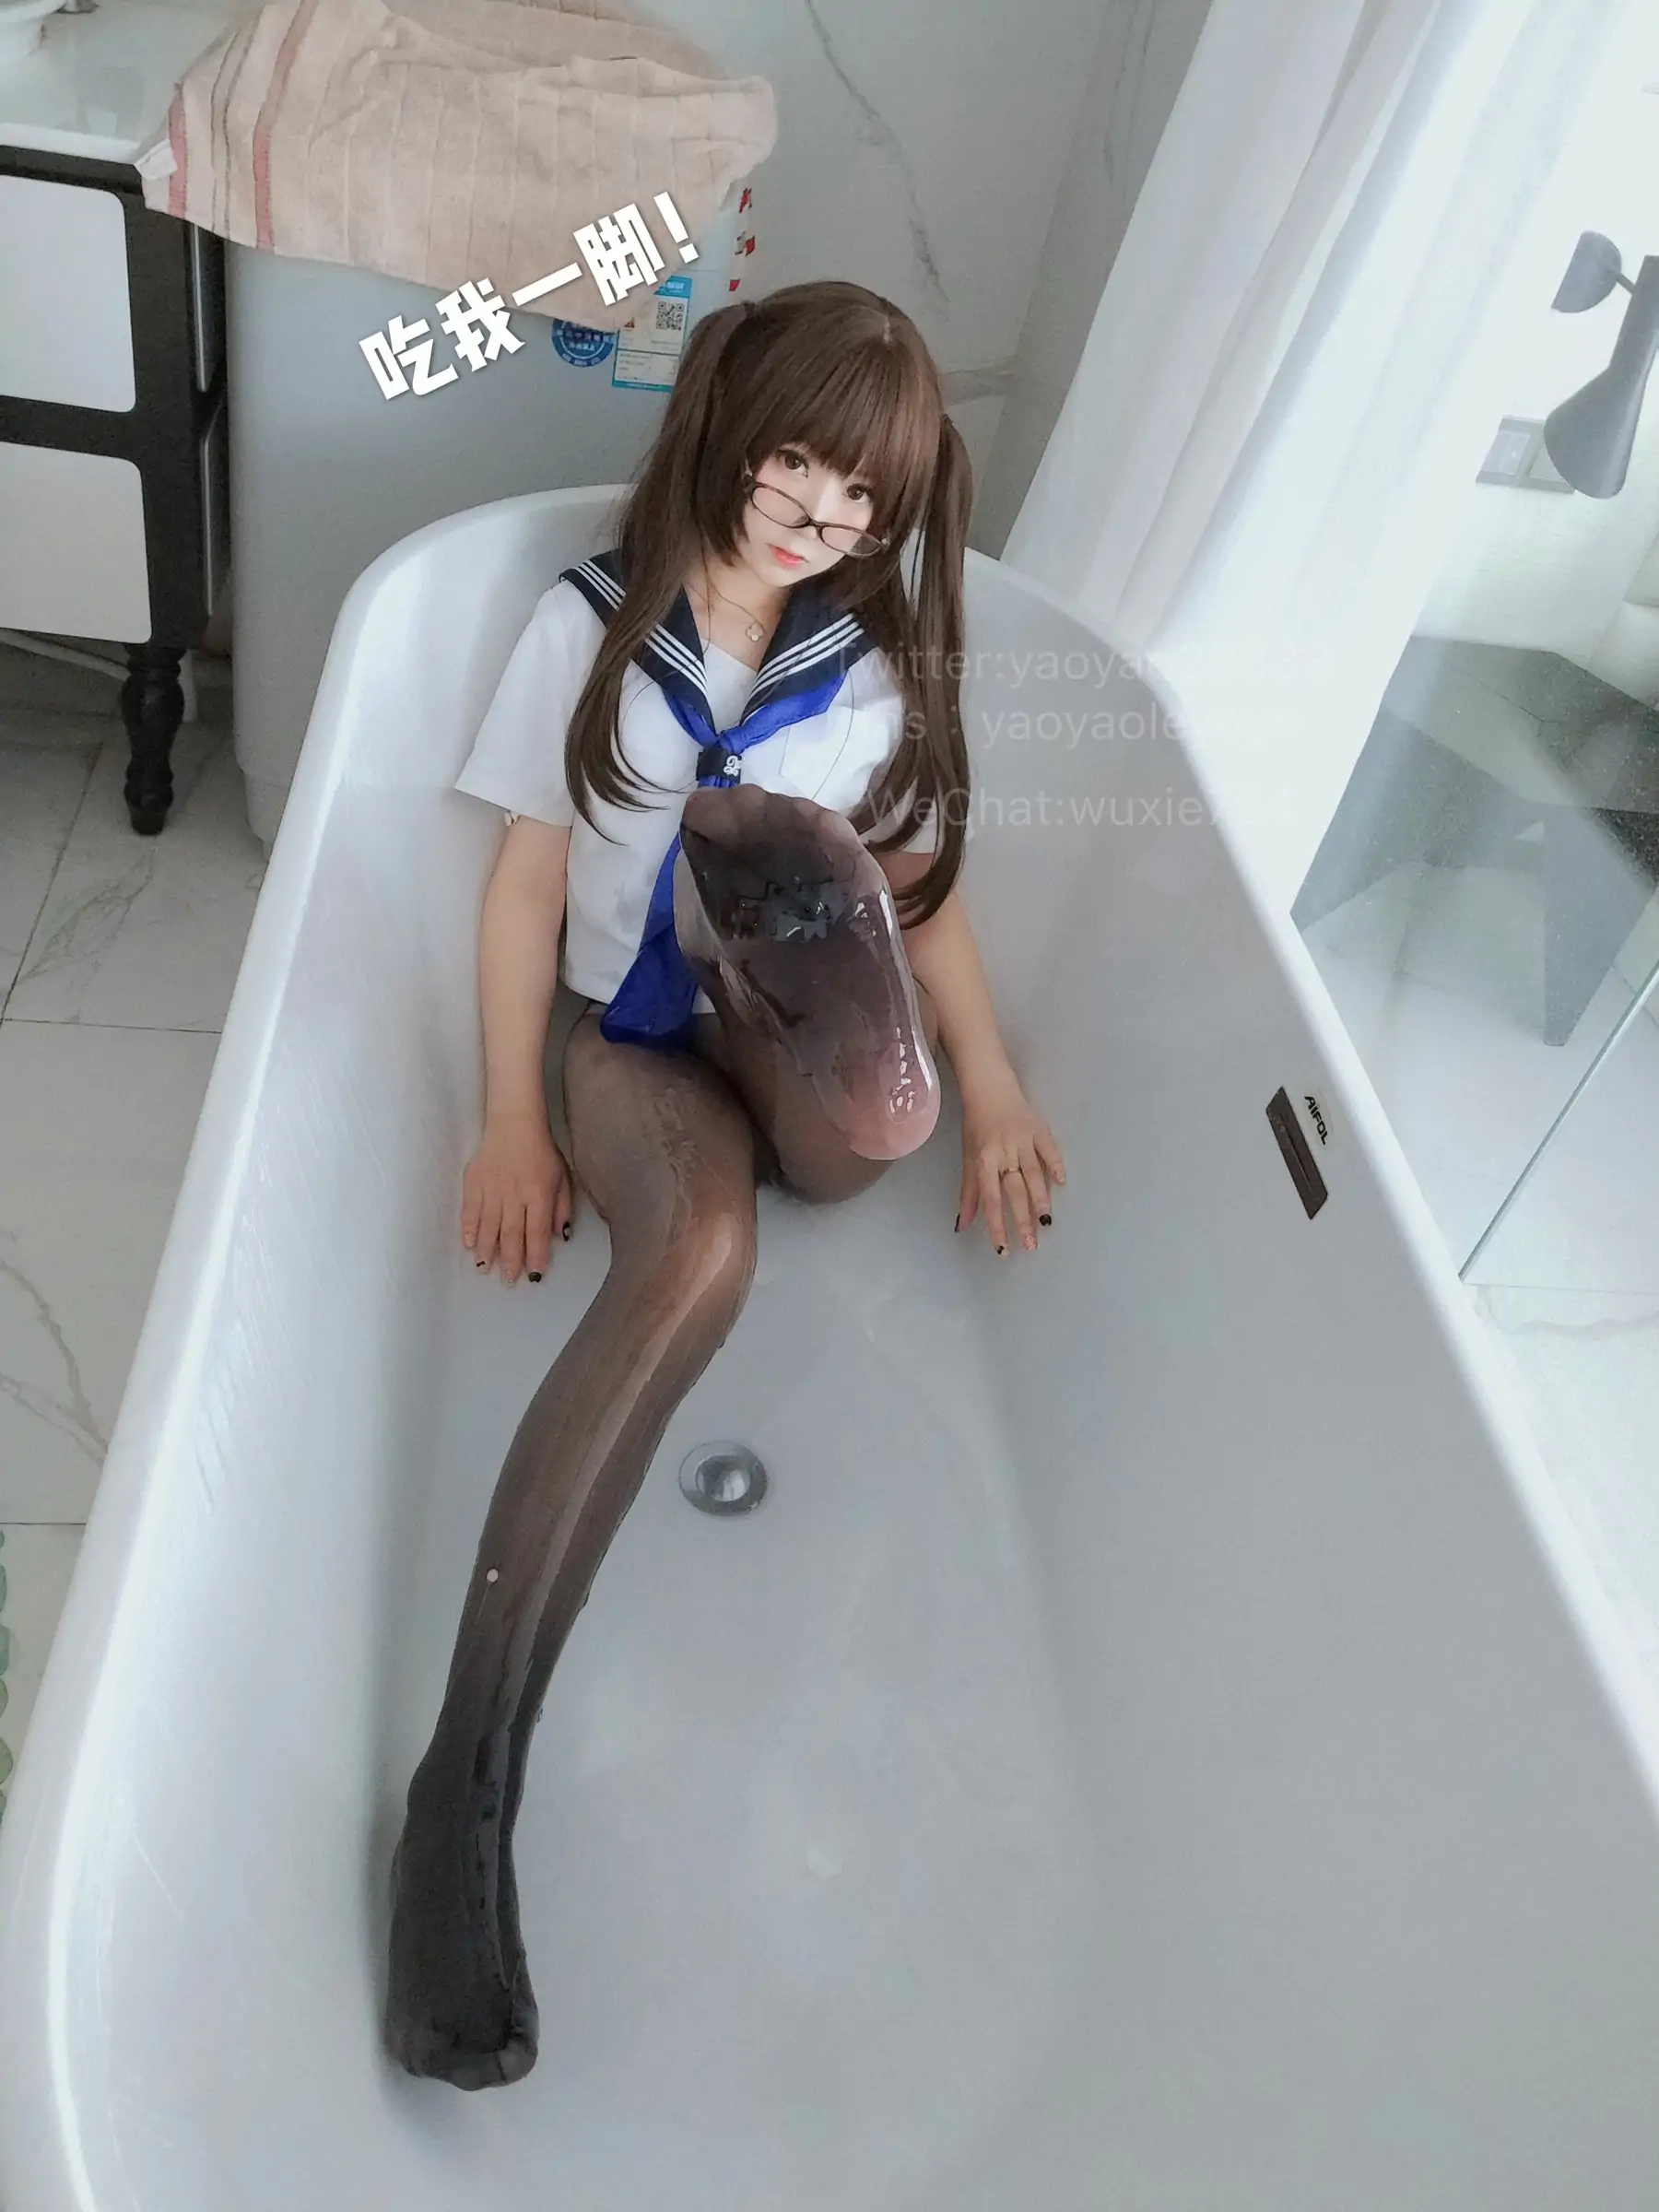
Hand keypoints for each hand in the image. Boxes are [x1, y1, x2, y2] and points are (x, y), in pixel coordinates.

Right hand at [461, 1109, 573, 1284]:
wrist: (514, 1123)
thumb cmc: (542, 1152)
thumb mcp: (562, 1178)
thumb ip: (561, 1208)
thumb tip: (557, 1237)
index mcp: (539, 1193)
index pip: (536, 1231)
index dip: (536, 1255)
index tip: (535, 1275)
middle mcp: (515, 1194)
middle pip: (511, 1233)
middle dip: (510, 1260)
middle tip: (508, 1282)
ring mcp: (492, 1188)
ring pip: (488, 1225)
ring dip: (486, 1250)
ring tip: (484, 1270)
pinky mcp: (474, 1181)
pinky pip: (469, 1210)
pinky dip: (468, 1228)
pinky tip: (469, 1245)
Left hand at [956, 1065, 1064, 1254]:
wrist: (989, 1087)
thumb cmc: (977, 1126)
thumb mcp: (969, 1157)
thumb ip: (970, 1191)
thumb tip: (963, 1224)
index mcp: (984, 1160)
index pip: (990, 1199)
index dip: (996, 1224)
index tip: (1003, 1248)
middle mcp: (1003, 1152)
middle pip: (1014, 1190)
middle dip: (1022, 1219)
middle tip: (1032, 1245)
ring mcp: (1022, 1140)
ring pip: (1033, 1173)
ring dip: (1041, 1199)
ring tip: (1047, 1222)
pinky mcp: (1038, 1128)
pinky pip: (1049, 1148)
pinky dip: (1055, 1163)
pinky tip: (1062, 1181)